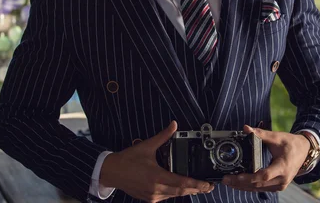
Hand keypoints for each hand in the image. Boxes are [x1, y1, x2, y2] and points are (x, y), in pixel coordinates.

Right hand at [100, 121, 214, 201]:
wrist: (111, 172)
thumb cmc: (128, 159)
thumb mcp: (147, 146)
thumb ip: (163, 136)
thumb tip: (174, 125)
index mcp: (157, 176)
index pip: (182, 183)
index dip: (196, 184)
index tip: (207, 184)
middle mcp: (155, 189)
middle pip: (181, 192)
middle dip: (196, 189)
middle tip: (209, 187)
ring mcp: (152, 195)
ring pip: (174, 195)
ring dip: (187, 191)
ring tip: (199, 187)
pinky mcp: (149, 198)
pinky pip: (166, 196)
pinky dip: (175, 192)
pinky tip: (181, 188)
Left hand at [221, 125, 309, 191]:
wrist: (304, 151)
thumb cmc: (291, 144)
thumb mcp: (277, 137)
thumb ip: (261, 134)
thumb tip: (246, 128)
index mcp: (283, 167)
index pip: (265, 175)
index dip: (250, 177)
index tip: (237, 175)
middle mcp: (282, 179)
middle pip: (258, 184)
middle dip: (240, 183)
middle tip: (226, 179)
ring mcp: (280, 185)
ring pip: (258, 188)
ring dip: (243, 186)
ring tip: (228, 182)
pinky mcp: (277, 186)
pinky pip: (261, 188)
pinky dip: (250, 186)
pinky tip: (239, 183)